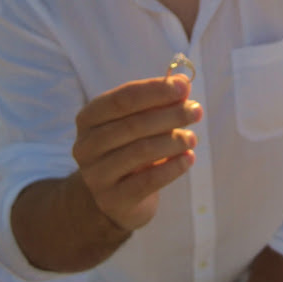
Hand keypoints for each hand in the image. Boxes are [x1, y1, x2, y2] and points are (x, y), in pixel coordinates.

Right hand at [72, 74, 200, 231]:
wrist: (116, 197)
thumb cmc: (131, 147)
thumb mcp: (140, 120)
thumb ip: (159, 101)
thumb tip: (183, 82)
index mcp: (89, 118)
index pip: (122, 99)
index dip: (154, 91)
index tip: (184, 87)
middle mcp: (86, 145)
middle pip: (132, 125)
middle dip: (169, 115)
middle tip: (196, 111)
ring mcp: (96, 175)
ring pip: (140, 151)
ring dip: (173, 141)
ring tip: (193, 137)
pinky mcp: (113, 200)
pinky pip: (147, 182)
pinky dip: (172, 168)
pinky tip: (189, 159)